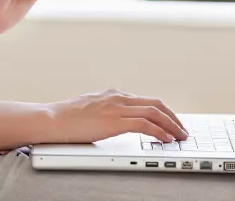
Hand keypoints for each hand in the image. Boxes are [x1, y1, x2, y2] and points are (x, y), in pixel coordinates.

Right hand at [44, 89, 188, 143]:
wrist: (52, 119)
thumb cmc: (66, 117)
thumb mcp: (91, 108)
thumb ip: (105, 110)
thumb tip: (113, 119)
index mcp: (113, 94)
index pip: (146, 100)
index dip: (163, 112)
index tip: (171, 122)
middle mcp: (118, 97)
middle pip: (156, 103)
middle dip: (173, 117)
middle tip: (182, 130)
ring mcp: (117, 108)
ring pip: (154, 112)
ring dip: (171, 125)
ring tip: (180, 136)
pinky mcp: (114, 121)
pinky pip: (145, 125)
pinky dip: (159, 131)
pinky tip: (166, 139)